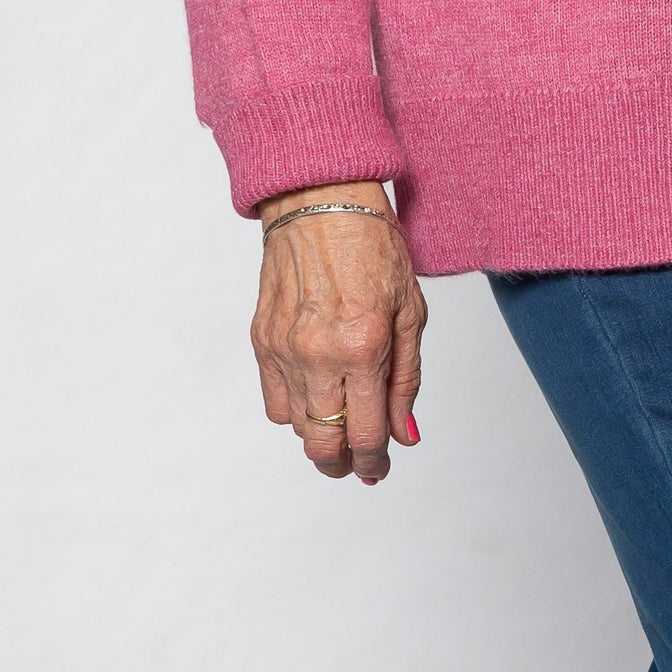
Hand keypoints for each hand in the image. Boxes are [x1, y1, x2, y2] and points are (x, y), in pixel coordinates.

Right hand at [251, 184, 427, 486]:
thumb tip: (405, 435)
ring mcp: (284, 349)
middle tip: (359, 464)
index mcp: (364, 346)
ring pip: (297, 428)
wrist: (322, 203)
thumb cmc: (374, 248)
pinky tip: (316, 396)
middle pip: (323, 444)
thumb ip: (407, 380)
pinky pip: (273, 402)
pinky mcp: (261, 340)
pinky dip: (294, 411)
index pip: (367, 434)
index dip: (375, 462)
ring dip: (320, 437)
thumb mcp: (410, 312)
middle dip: (343, 465)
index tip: (380, 468)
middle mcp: (319, 354)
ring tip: (342, 423)